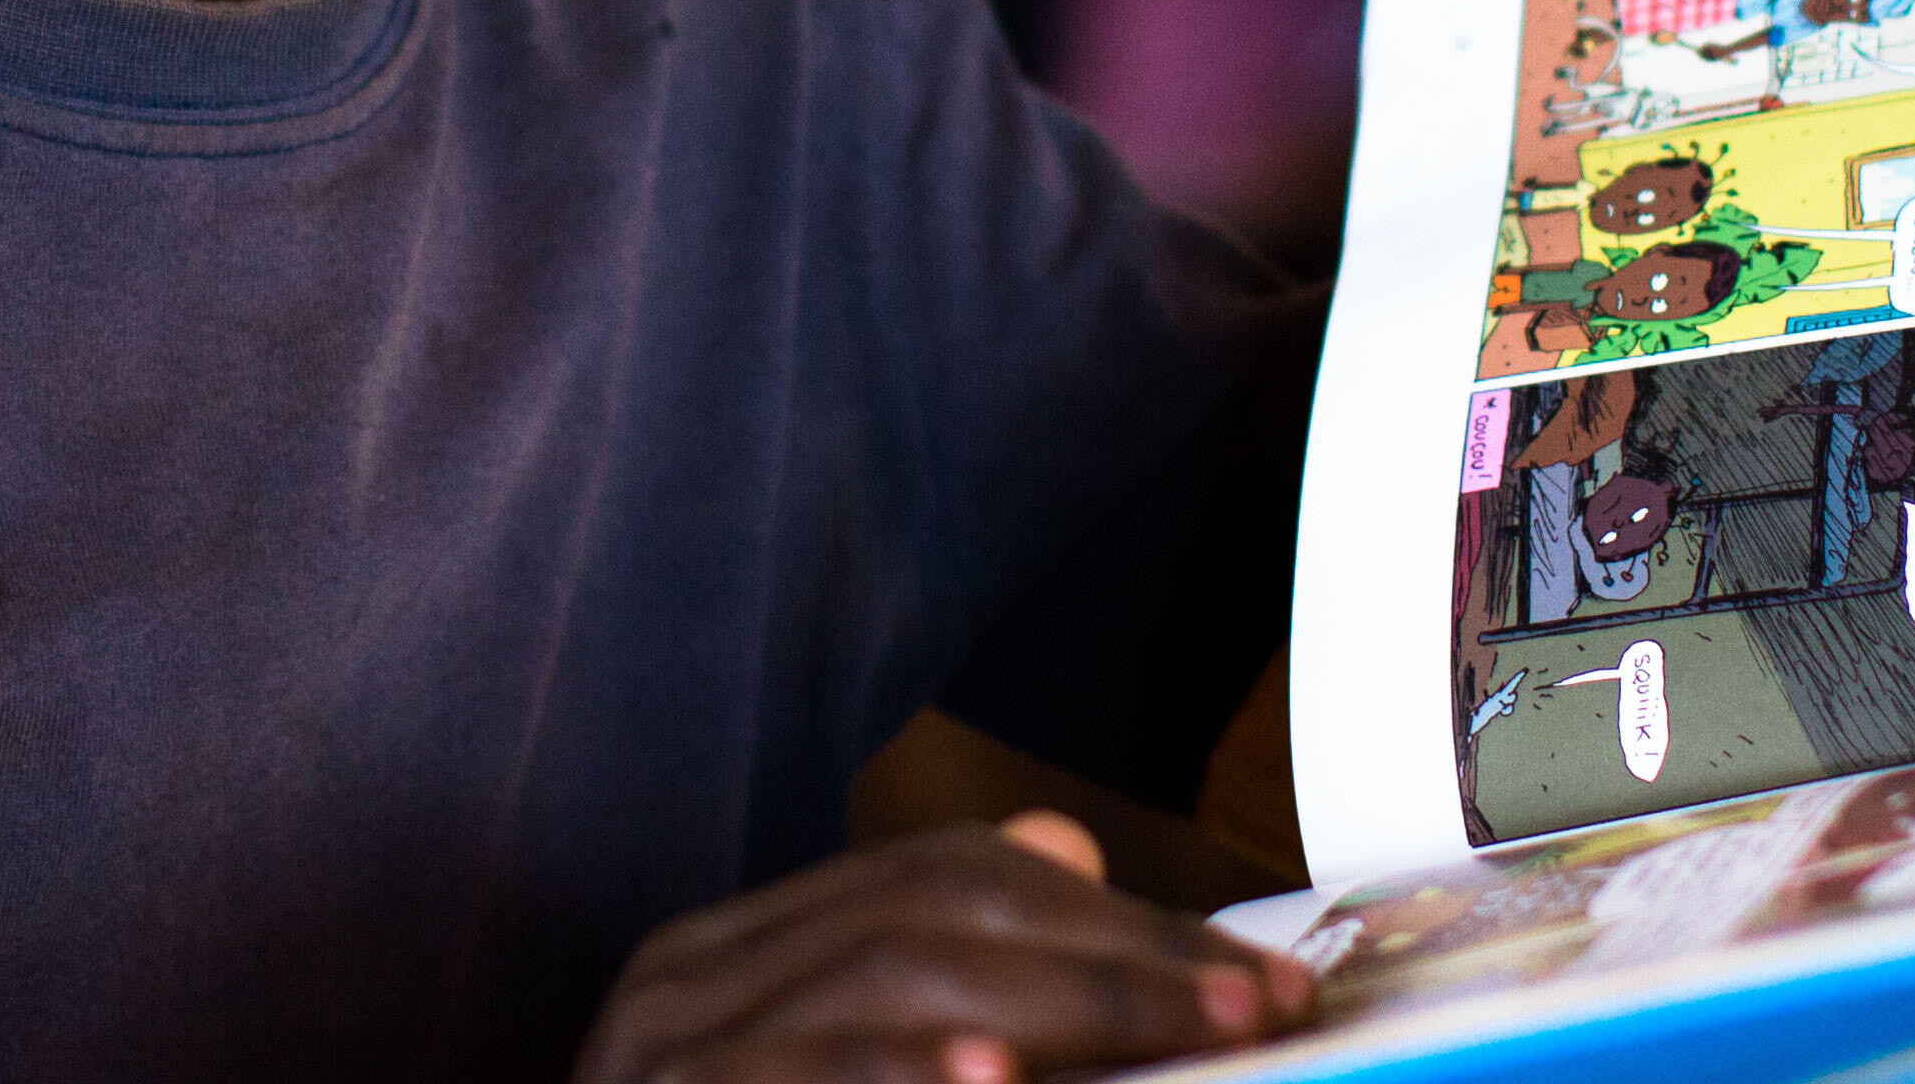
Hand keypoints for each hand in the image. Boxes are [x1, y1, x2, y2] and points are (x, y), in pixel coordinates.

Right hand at [573, 812, 1317, 1083]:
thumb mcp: (857, 1077)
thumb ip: (952, 1007)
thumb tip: (1069, 853)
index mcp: (738, 958)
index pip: (946, 879)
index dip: (1112, 918)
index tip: (1260, 980)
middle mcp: (683, 983)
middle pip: (927, 914)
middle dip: (1111, 959)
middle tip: (1251, 1008)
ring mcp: (654, 1056)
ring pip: (877, 977)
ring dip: (1048, 1003)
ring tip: (1174, 1031)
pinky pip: (786, 1079)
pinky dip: (900, 1078)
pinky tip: (994, 1080)